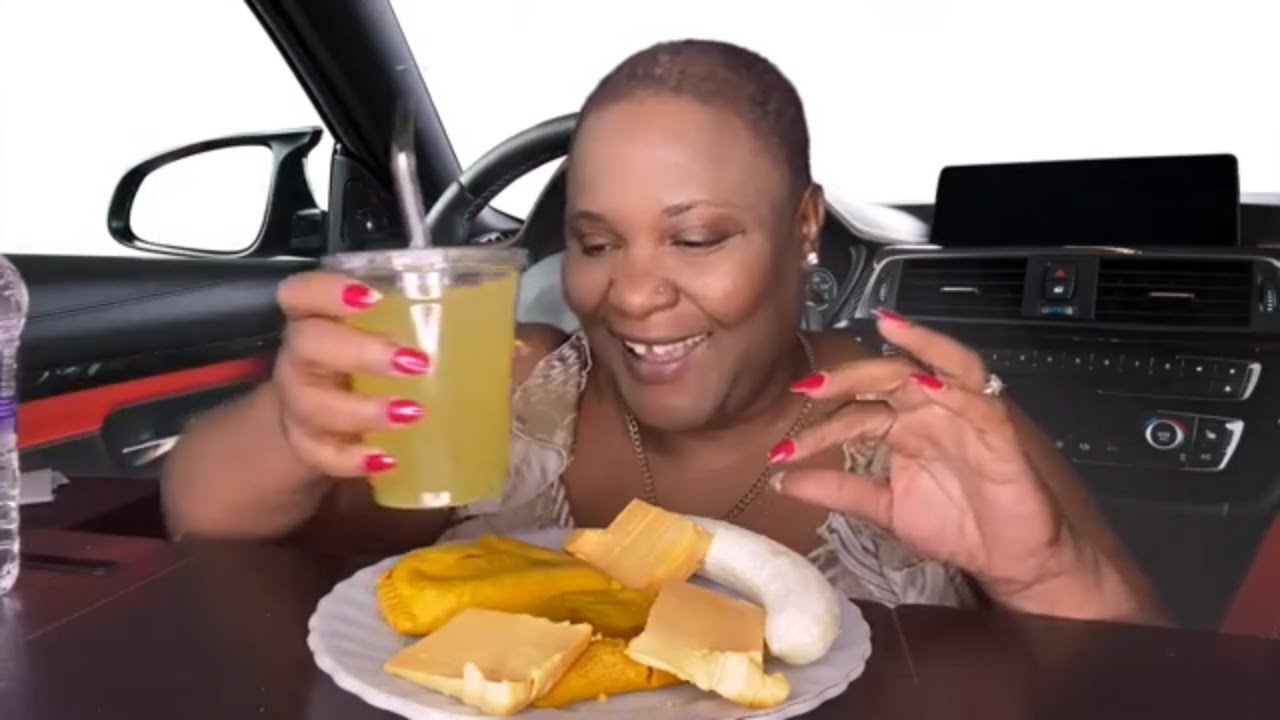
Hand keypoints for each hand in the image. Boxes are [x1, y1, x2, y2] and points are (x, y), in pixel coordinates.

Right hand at [273, 271, 430, 478]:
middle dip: (360, 351)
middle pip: (308, 343)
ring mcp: (299, 401)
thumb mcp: (401, 341)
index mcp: (321, 317)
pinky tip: (387, 460)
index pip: (303, 292)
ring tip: (412, 414)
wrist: (330, 421)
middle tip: (414, 362)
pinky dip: (352, 459)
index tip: (371, 298)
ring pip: (312, 403)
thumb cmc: (375, 367)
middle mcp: (302, 355)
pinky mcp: (306, 444)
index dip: (328, 291)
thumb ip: (444, 334)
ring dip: (363, 410)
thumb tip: (517, 350)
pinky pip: (320, 453)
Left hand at [771, 309, 1089, 604]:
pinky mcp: (1002, 431)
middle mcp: (933, 410)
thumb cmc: (957, 526)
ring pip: (942, 365)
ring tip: (885, 330)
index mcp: (904, 426)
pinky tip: (929, 384)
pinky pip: (980, 400)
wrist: (1013, 559)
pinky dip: (956, 389)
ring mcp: (968, 415)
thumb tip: (780, 481)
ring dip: (915, 347)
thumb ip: (838, 490)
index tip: (779, 453)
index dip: (819, 429)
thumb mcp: (885, 508)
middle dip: (851, 376)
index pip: (857, 413)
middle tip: (809, 387)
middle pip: (890, 375)